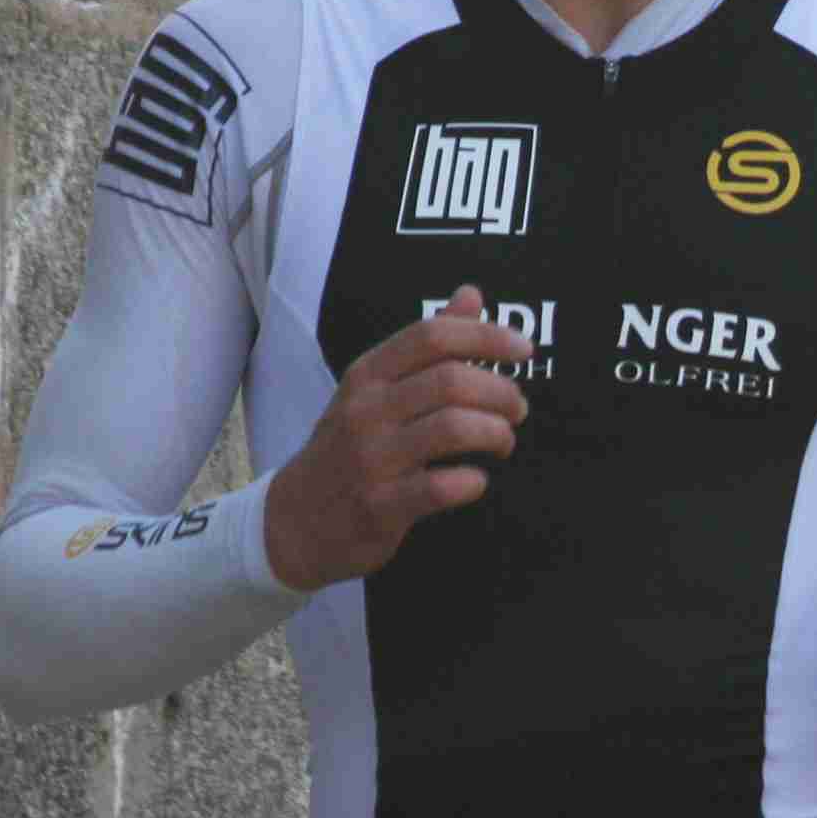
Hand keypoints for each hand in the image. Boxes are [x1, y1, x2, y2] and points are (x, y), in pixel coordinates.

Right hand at [263, 288, 531, 590]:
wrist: (293, 522)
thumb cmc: (345, 449)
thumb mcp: (372, 389)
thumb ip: (425, 345)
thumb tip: (472, 295)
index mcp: (367, 375)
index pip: (432, 336)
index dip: (486, 336)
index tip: (523, 349)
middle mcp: (366, 411)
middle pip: (451, 381)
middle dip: (501, 392)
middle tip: (518, 408)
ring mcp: (371, 459)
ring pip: (453, 428)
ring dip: (495, 433)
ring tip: (503, 442)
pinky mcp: (380, 506)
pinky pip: (441, 487)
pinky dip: (472, 482)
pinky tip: (475, 481)